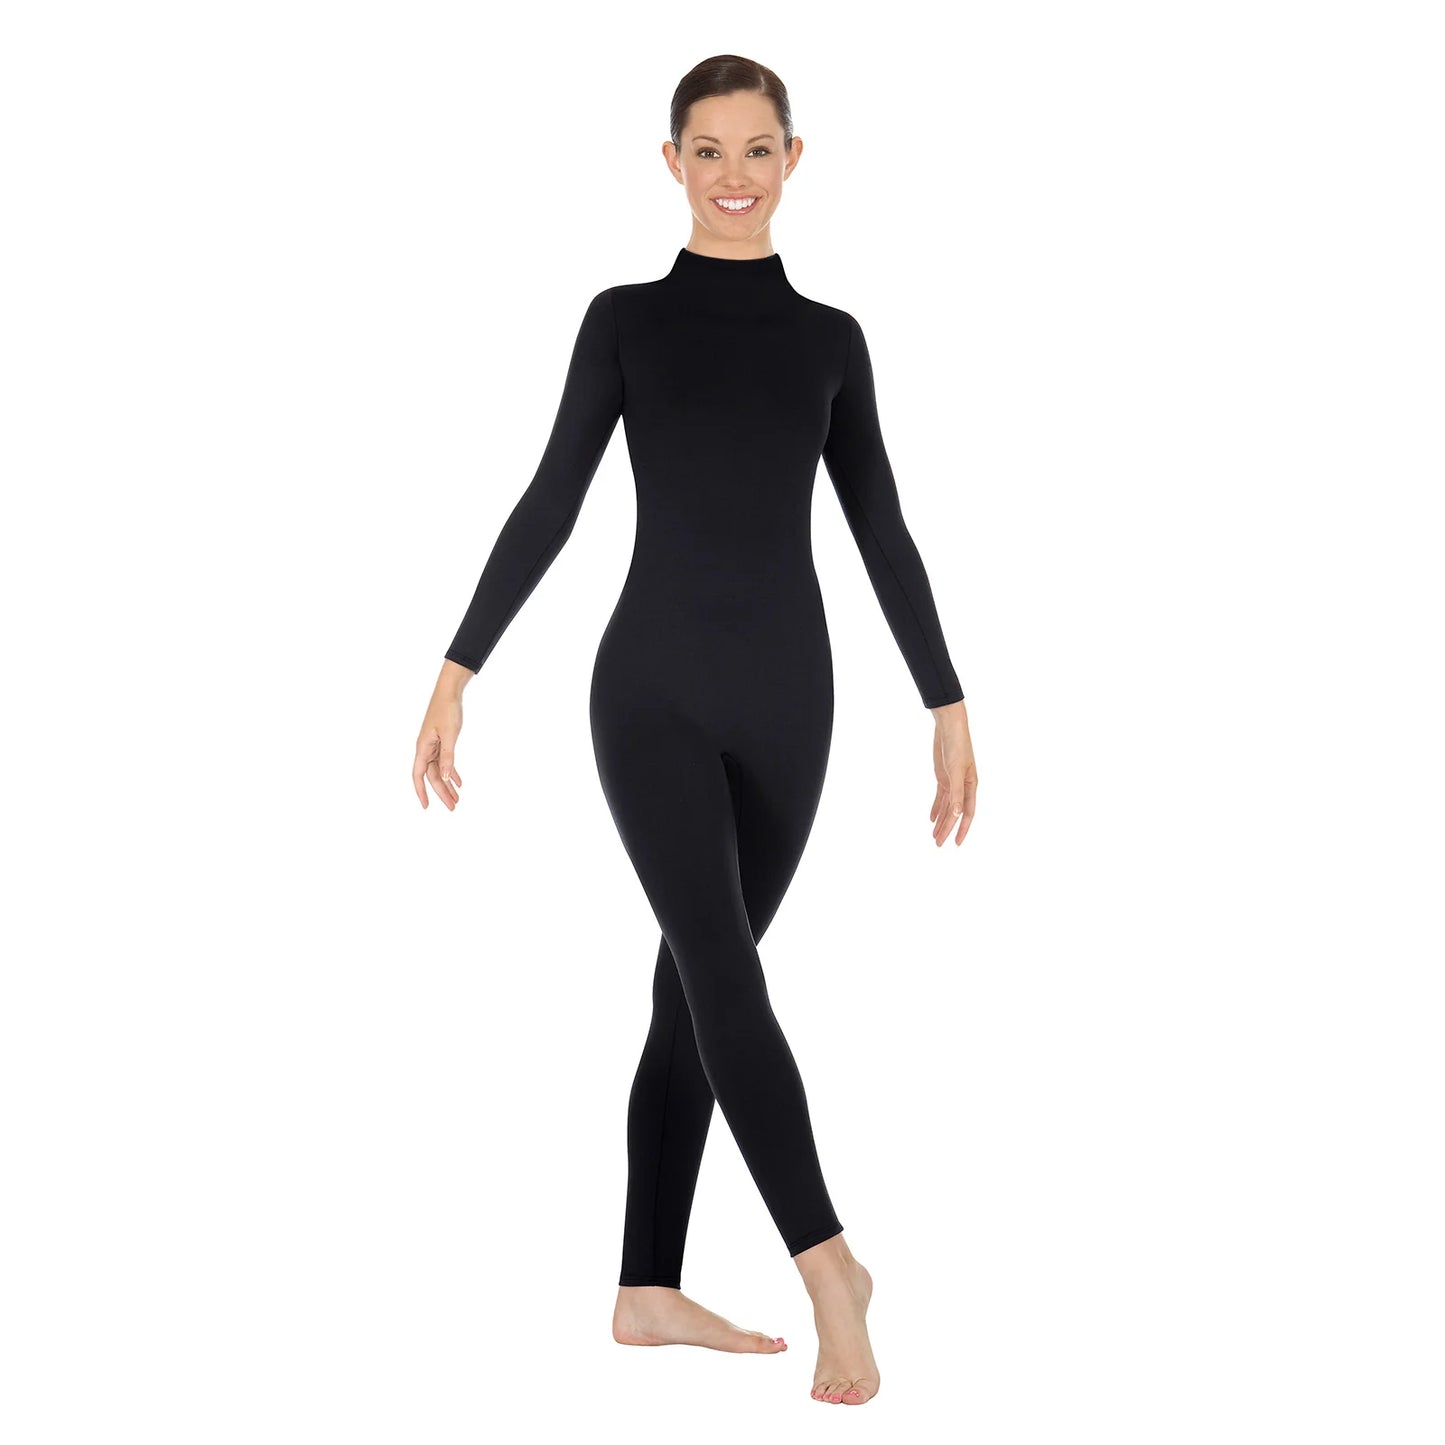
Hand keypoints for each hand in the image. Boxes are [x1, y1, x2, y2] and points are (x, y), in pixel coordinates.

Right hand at [413, 666, 467, 809]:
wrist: (449, 692)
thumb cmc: (447, 711)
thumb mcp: (449, 735)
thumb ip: (448, 757)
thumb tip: (445, 779)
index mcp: (423, 748)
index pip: (418, 775)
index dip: (421, 792)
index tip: (427, 807)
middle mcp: (425, 748)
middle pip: (432, 776)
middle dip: (442, 793)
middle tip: (453, 807)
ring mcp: (433, 745)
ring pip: (440, 770)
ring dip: (448, 785)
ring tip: (457, 799)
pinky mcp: (441, 741)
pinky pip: (445, 761)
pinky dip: (452, 771)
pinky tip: (459, 782)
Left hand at [929, 700, 976, 846]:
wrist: (949, 727)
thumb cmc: (957, 745)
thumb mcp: (956, 770)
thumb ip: (957, 792)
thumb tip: (958, 814)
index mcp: (971, 786)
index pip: (967, 814)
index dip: (962, 829)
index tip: (955, 843)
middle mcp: (963, 786)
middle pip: (955, 813)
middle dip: (947, 829)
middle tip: (938, 844)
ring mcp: (953, 781)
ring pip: (947, 807)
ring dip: (941, 821)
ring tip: (934, 836)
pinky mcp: (944, 776)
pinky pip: (941, 797)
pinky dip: (936, 808)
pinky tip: (932, 819)